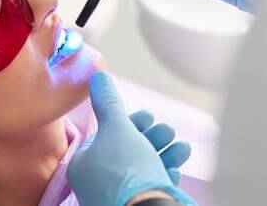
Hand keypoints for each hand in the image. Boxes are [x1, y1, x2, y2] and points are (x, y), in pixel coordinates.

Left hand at [67, 72, 194, 205]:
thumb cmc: (126, 169)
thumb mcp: (117, 127)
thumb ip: (108, 101)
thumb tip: (96, 74)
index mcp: (85, 164)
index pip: (107, 136)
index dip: (131, 122)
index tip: (149, 117)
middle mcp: (97, 183)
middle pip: (128, 150)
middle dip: (153, 136)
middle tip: (167, 131)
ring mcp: (116, 195)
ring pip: (143, 166)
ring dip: (165, 152)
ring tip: (181, 148)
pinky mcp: (136, 203)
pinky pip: (151, 184)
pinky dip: (164, 172)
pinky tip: (176, 168)